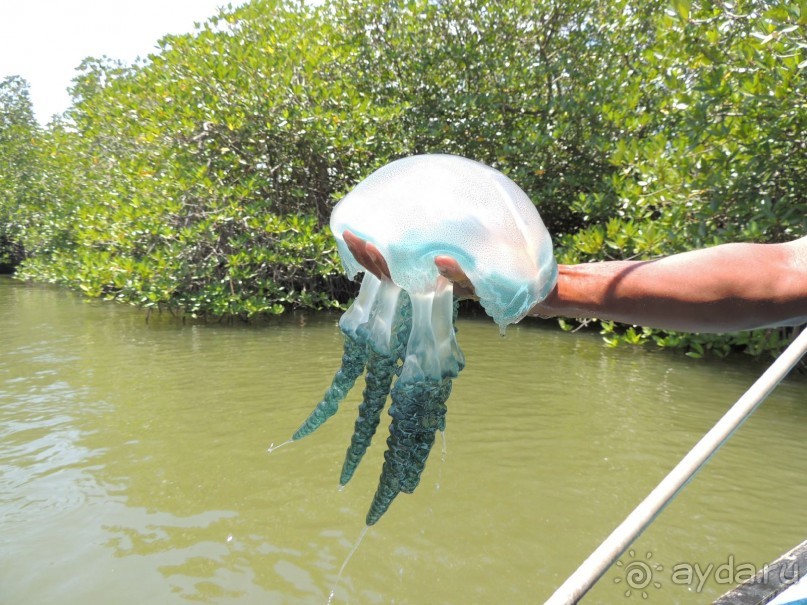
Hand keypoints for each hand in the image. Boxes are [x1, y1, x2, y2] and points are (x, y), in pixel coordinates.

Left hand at [342, 230, 477, 298]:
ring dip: (362, 250)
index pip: (393, 277)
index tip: (371, 245)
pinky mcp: (410, 259)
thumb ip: (458, 273)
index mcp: (420, 285)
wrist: (489, 277)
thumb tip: (439, 260)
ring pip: (378, 264)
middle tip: (352, 234)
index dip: (379, 262)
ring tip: (349, 232)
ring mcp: (408, 271)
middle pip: (379, 271)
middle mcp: (410, 280)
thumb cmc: (480, 279)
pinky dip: (372, 246)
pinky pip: (386, 255)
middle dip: (363, 254)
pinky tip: (364, 230)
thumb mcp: (473, 281)